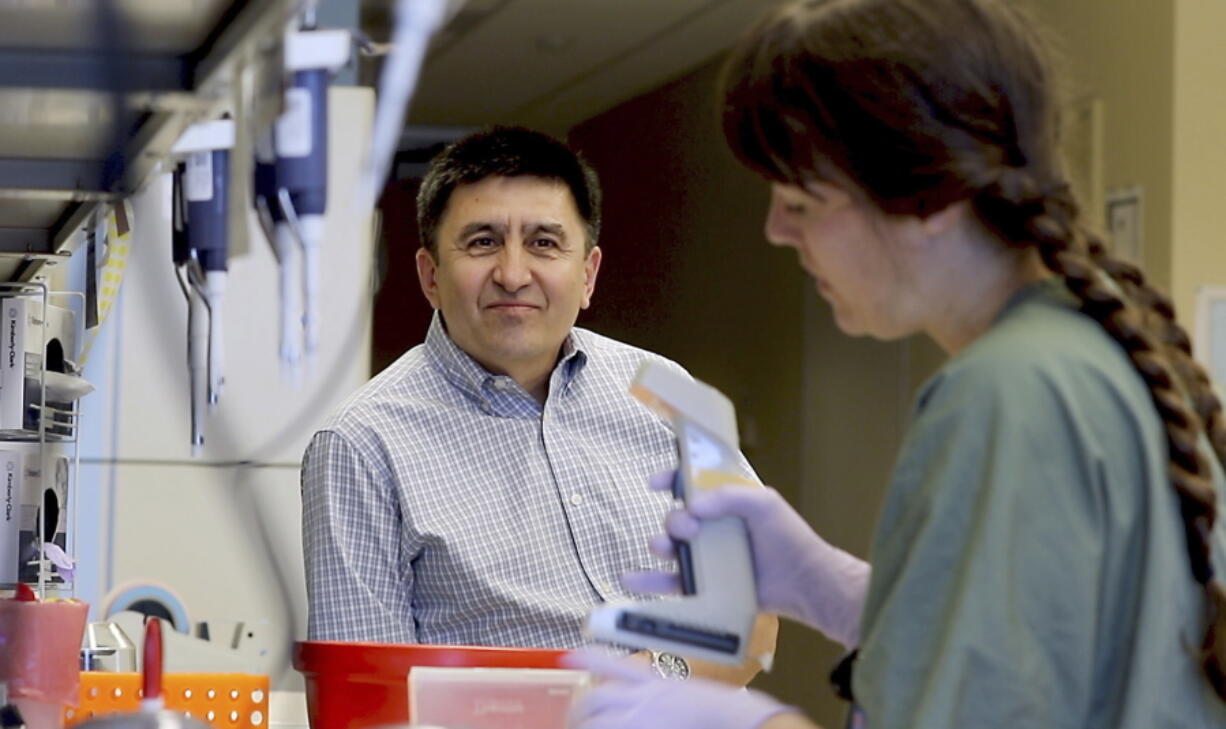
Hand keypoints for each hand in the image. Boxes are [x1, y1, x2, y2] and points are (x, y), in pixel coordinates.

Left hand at [565, 649, 794, 728]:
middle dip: (579, 707)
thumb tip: (637, 695)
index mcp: (654, 681)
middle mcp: (645, 698)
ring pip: (598, 721)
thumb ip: (657, 691)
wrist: (735, 719)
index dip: (588, 659)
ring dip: (584, 725)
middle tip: (572, 716)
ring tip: (578, 728)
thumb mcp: (682, 690)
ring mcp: (643, 719)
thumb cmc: (716, 708)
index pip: (613, 663)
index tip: (568, 656)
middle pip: (597, 696)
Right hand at [624, 473, 869, 648]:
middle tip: (689, 529)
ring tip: (666, 547)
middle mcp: (713, 530)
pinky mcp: (706, 587)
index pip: (692, 488)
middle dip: (673, 520)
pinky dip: (650, 581)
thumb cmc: (788, 538)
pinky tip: (633, 579)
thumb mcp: (763, 503)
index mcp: (726, 506)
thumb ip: (728, 495)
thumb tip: (691, 506)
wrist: (804, 582)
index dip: (671, 481)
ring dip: (660, 544)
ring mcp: (708, 559)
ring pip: (671, 548)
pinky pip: (673, 583)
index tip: (655, 482)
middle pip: (677, 518)